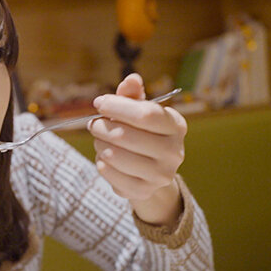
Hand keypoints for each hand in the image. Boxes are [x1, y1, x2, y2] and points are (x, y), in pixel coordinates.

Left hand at [89, 73, 185, 224]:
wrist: (151, 171)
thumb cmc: (142, 132)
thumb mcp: (139, 111)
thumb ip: (133, 95)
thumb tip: (131, 79)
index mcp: (176, 125)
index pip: (146, 114)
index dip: (118, 106)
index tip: (99, 103)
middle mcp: (175, 151)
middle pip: (126, 135)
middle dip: (102, 127)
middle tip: (93, 124)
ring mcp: (161, 174)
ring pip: (115, 155)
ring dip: (99, 145)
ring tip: (99, 141)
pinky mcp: (145, 191)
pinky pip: (112, 176)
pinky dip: (102, 165)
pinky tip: (103, 159)